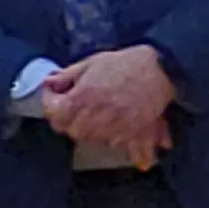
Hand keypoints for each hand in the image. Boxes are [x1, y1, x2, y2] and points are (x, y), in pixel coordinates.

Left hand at [41, 47, 178, 153]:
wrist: (160, 70)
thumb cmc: (126, 64)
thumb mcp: (91, 63)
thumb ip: (67, 76)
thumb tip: (48, 82)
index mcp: (82, 98)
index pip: (53, 113)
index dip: (49, 103)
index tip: (53, 95)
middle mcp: (95, 117)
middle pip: (69, 130)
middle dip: (67, 118)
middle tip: (73, 105)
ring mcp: (112, 129)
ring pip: (88, 138)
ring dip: (87, 128)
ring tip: (95, 112)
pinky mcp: (128, 136)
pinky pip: (111, 144)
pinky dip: (108, 137)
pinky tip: (112, 124)